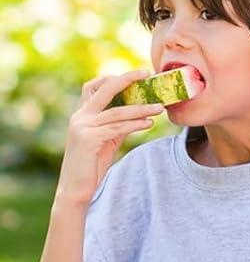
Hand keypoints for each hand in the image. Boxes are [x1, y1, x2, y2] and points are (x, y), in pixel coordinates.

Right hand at [55, 72, 162, 208]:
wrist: (76, 188)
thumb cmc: (92, 164)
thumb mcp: (107, 139)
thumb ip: (118, 124)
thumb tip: (140, 113)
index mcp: (83, 114)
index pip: (94, 87)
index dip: (114, 78)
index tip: (137, 74)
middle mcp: (80, 117)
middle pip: (104, 89)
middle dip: (126, 78)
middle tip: (147, 73)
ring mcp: (82, 127)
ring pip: (116, 111)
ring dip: (141, 107)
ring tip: (160, 107)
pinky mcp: (88, 139)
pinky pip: (117, 128)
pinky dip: (135, 124)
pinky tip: (149, 124)